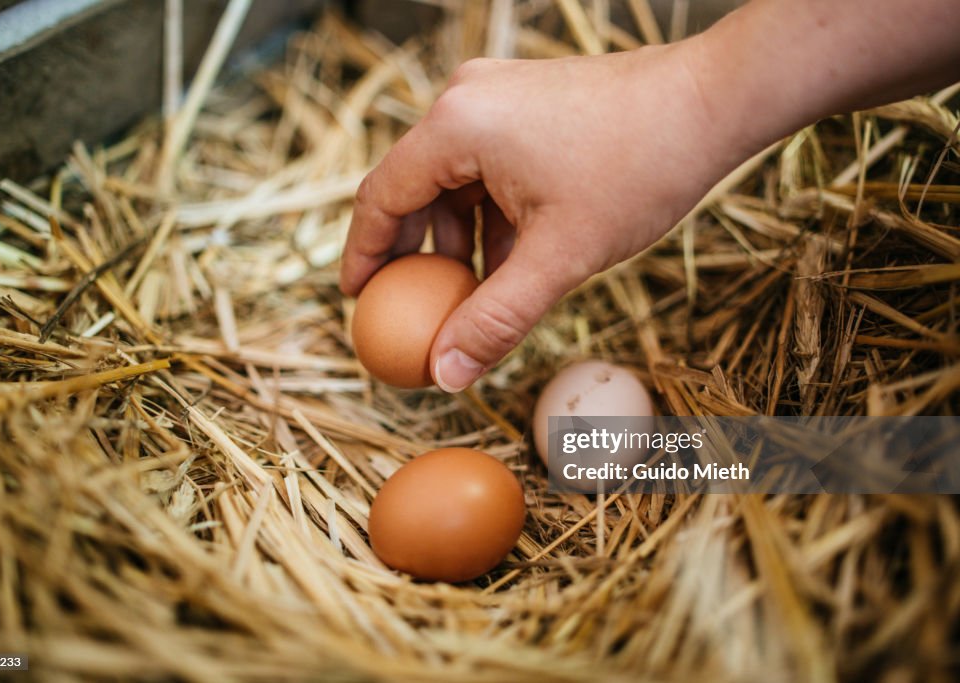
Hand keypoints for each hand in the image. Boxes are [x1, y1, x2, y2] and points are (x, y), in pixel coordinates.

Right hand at [340, 42, 749, 391]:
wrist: (713, 101)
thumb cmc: (640, 168)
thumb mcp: (559, 257)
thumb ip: (495, 319)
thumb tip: (445, 375)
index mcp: (455, 125)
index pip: (381, 197)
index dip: (363, 256)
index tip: (357, 302)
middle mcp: (465, 98)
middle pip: (413, 186)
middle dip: (413, 253)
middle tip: (411, 308)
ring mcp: (498, 94)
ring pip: (453, 178)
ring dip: (458, 237)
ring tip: (473, 293)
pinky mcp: (528, 101)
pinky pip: (487, 164)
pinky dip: (490, 213)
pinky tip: (513, 257)